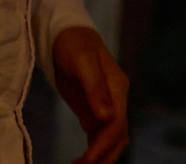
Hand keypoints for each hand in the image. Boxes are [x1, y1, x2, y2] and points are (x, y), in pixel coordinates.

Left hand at [49, 25, 130, 163]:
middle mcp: (117, 99)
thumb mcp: (82, 61)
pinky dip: (93, 151)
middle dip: (103, 156)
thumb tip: (107, 116)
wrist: (67, 34)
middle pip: (118, 136)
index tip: (87, 161)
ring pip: (112, 139)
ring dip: (100, 156)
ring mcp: (107, 105)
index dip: (104, 145)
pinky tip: (81, 160)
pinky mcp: (95, 110)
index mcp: (117, 87)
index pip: (117, 123)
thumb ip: (95, 88)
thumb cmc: (74, 44)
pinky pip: (99, 136)